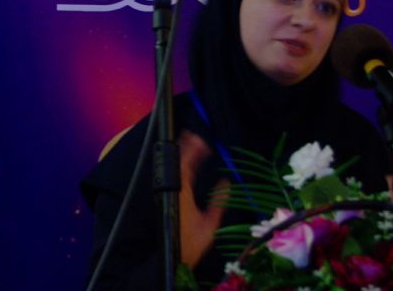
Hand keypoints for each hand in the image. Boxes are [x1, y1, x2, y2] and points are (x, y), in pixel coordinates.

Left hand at [178, 130, 226, 268]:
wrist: (174, 257)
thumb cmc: (192, 242)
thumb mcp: (210, 224)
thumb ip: (218, 202)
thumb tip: (225, 181)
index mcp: (182, 194)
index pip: (185, 167)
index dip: (193, 152)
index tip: (202, 142)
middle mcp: (172, 191)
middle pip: (177, 164)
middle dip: (185, 148)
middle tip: (194, 135)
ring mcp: (168, 194)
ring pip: (173, 169)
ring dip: (180, 155)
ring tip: (189, 142)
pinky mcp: (167, 198)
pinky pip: (172, 177)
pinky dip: (178, 166)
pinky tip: (184, 163)